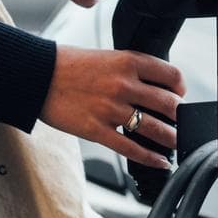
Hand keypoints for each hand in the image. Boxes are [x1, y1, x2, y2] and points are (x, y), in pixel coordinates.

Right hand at [40, 45, 186, 169]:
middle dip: (179, 116)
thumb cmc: (68, 65)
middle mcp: (123, 84)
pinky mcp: (97, 130)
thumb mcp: (106, 56)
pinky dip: (150, 157)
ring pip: (154, 128)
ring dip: (171, 139)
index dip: (180, 87)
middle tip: (180, 121)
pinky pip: (131, 148)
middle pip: (168, 104)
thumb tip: (152, 87)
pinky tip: (159, 161)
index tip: (180, 94)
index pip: (170, 74)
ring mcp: (111, 109)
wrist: (37, 75)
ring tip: (175, 143)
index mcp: (127, 61)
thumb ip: (130, 69)